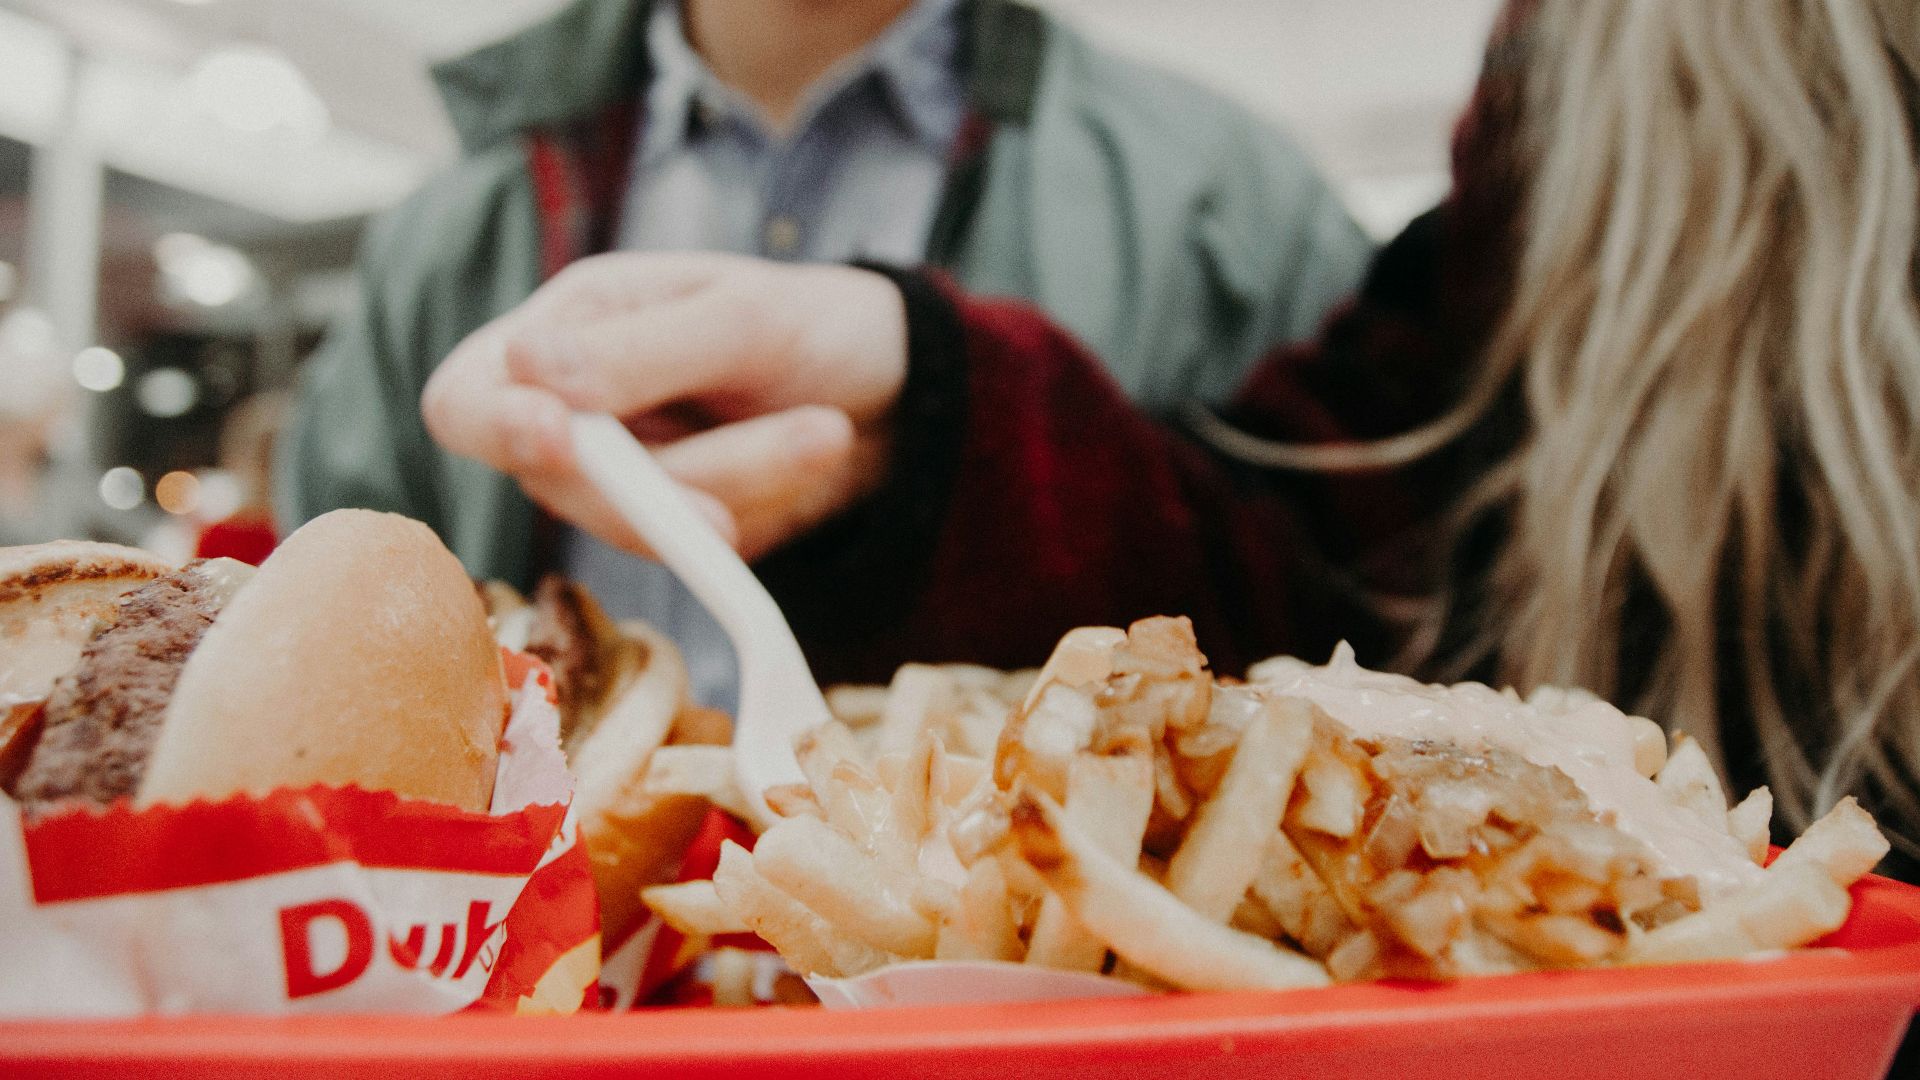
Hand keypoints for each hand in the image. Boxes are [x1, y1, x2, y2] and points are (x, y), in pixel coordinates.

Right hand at [422, 253, 908, 560]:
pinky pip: (693, 553)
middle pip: (561, 482)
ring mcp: (622, 483)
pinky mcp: (675, 535)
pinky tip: (811, 454)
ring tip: (826, 432)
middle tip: (769, 465)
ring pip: (638, 525)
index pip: (467, 398)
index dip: (495, 427)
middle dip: (671, 477)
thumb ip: (640, 349)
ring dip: (740, 482)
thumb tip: (526, 368)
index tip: (559, 437)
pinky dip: (759, 506)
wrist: (897, 390)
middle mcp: (575, 411)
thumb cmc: (811, 323)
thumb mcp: (742, 316)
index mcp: (567, 328)